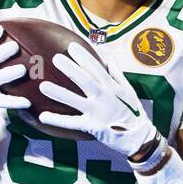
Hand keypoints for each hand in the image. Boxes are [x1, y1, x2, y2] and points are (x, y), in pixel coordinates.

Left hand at [38, 42, 156, 157]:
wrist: (139, 137)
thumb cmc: (133, 112)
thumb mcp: (128, 90)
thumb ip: (116, 73)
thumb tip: (108, 56)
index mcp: (111, 87)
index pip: (96, 68)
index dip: (84, 57)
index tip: (71, 46)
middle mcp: (104, 97)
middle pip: (84, 80)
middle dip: (70, 69)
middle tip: (55, 58)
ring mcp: (97, 112)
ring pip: (75, 100)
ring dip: (59, 93)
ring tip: (43, 86)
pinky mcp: (92, 127)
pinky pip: (72, 123)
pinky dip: (58, 120)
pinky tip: (43, 116)